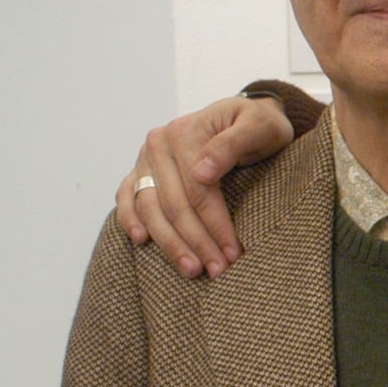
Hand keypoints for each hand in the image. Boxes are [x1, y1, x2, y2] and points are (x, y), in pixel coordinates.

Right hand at [117, 95, 292, 277]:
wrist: (247, 116)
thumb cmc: (259, 123)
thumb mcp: (259, 126)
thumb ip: (232, 144)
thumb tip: (201, 172)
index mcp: (185, 132)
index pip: (198, 190)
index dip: (215, 225)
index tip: (233, 253)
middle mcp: (158, 144)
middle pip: (173, 204)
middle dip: (196, 242)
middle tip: (218, 270)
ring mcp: (146, 158)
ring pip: (150, 208)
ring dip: (169, 243)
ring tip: (192, 269)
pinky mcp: (141, 170)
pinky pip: (128, 197)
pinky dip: (130, 219)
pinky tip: (142, 241)